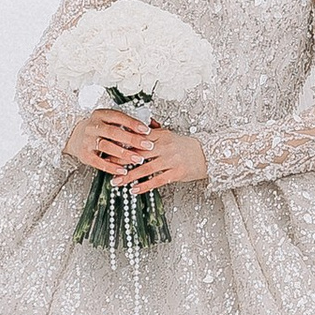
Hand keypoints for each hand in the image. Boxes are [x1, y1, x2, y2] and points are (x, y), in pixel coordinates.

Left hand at [65, 108, 206, 192]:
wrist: (208, 155)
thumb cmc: (186, 146)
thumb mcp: (171, 134)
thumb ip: (155, 131)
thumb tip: (142, 124)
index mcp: (162, 136)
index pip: (138, 139)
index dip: (122, 144)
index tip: (109, 148)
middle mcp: (165, 147)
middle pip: (138, 154)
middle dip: (121, 160)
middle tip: (107, 166)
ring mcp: (171, 160)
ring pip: (145, 169)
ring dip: (129, 176)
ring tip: (117, 182)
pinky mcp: (176, 173)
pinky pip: (157, 180)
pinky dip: (145, 186)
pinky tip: (134, 190)